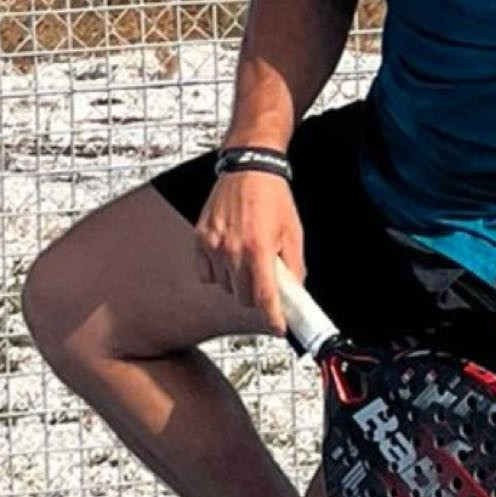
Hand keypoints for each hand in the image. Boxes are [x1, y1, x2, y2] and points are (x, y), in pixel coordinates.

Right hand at [195, 167, 306, 335]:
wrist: (249, 168)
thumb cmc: (272, 197)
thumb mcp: (293, 233)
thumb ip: (294, 267)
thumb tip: (294, 293)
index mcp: (258, 249)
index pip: (264, 298)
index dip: (273, 318)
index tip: (278, 328)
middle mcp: (232, 250)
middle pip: (244, 297)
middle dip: (258, 294)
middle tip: (267, 279)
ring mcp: (213, 246)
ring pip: (226, 287)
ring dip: (239, 282)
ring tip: (249, 258)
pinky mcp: (200, 240)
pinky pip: (208, 274)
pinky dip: (219, 272)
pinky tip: (230, 256)